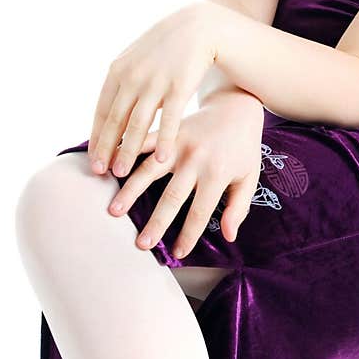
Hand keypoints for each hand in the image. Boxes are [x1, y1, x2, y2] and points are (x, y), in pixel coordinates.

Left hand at [88, 2, 220, 176]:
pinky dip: (164, 141)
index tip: (93, 159)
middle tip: (100, 173)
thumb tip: (110, 111)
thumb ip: (123, 82)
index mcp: (118, 71)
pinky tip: (161, 159)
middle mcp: (133, 77)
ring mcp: (155, 82)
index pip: (101, 111)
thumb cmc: (168, 48)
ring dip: (128, 151)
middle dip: (106, 149)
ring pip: (137, 124)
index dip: (97, 138)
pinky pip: (169, 120)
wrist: (200, 27)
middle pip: (115, 120)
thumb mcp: (138, 58)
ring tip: (122, 173)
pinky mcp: (179, 87)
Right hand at [107, 90, 265, 257]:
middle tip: (141, 244)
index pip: (201, 211)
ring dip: (131, 191)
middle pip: (173, 196)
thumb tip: (229, 236)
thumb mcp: (249, 177)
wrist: (237, 105)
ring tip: (114, 210)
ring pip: (150, 170)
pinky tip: (108, 168)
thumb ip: (239, 207)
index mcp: (218, 172)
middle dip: (157, 222)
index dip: (189, 234)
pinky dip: (125, 155)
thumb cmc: (243, 147)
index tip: (177, 253)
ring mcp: (179, 142)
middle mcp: (196, 159)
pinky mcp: (168, 129)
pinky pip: (144, 143)